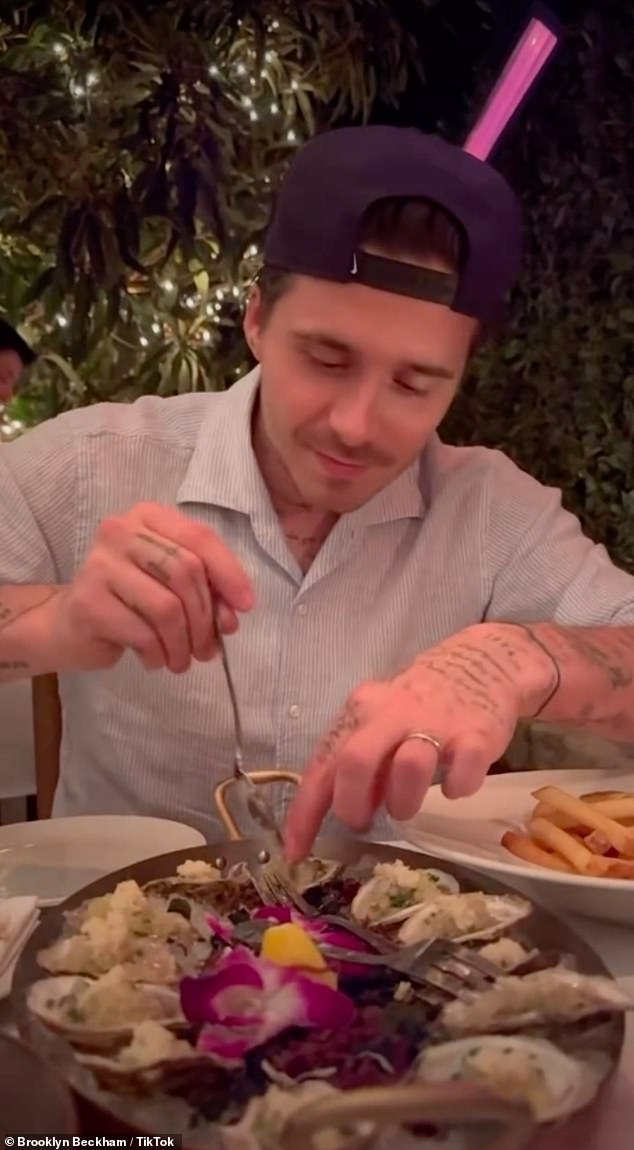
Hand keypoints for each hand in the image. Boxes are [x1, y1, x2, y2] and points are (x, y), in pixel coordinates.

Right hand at [47, 502, 253, 673]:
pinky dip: (158, 654)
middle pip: (186, 572)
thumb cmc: (130, 600)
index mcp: (148, 517)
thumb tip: (231, 618)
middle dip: (205, 618)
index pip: (199, 537)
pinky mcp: (88, 602)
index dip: (229, 573)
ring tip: (182, 660)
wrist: (70, 625)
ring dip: (184, 643)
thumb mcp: (172, 586)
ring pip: (167, 607)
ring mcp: (99, 564)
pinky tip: (155, 660)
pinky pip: (143, 633)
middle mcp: (120, 531)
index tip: (246, 606)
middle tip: (208, 649)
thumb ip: (205, 592)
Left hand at [284, 623, 555, 860]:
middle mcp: (392, 714)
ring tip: (407, 806)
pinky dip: (457, 788)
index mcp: (361, 712)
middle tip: (361, 824)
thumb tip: (348, 811)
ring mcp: (436, 723)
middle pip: (355, 761)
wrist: (483, 663)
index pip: (323, 766)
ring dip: (403, 802)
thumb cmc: (420, 705)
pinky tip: (455, 785)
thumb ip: (363, 764)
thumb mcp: (381, 725)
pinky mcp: (476, 734)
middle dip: (352, 805)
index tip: (296, 852)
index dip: (305, 813)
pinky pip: (463, 772)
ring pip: (408, 767)